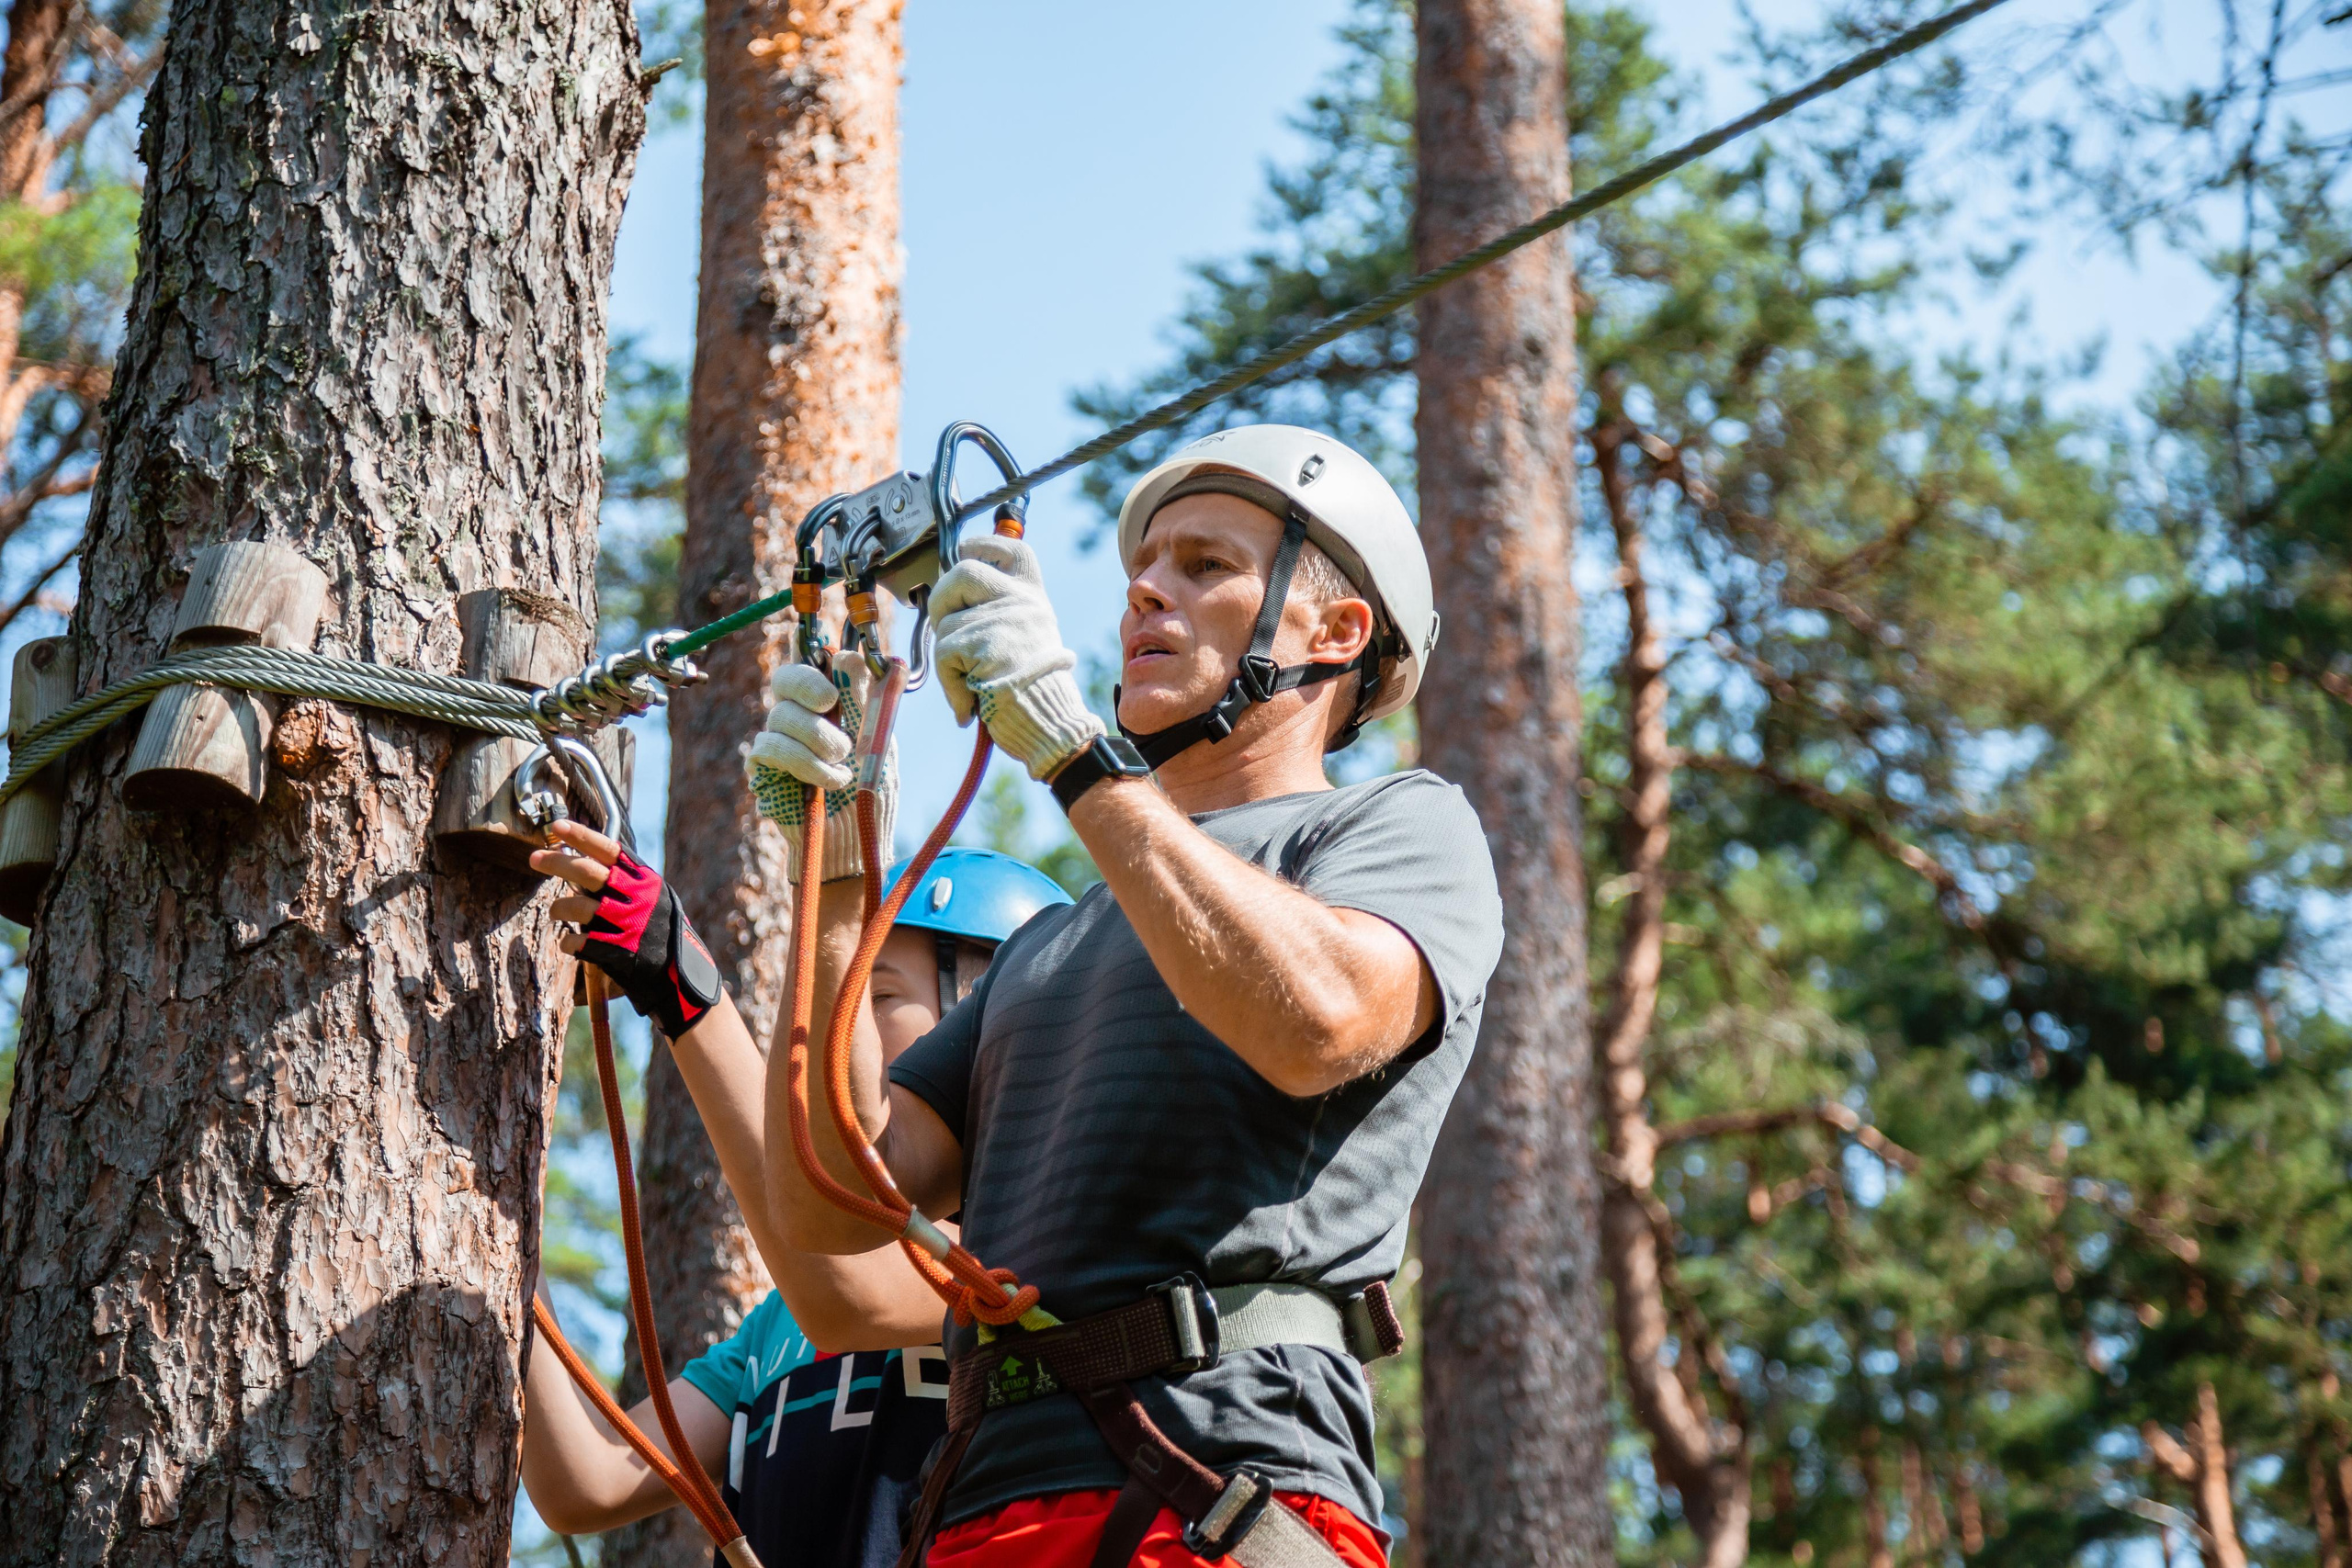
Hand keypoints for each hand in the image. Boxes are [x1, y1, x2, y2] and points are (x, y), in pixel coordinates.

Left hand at [533, 821, 722, 1039]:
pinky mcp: (617, 951)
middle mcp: (636, 898)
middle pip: (587, 872)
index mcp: (645, 881)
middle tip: (534, 859)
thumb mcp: (653, 898)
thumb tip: (582, 860)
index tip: (557, 825)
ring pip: (577, 906)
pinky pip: (578, 942)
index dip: (582, 835)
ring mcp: (626, 925)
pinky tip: (570, 944)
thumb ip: (625, 881)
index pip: (610, 849)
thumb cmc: (660, 932)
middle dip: (556, 862)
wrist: (679, 976)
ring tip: (556, 911)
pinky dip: (568, 942)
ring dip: (560, 907)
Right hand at [747, 660, 896, 881]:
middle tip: (830, 702)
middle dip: (808, 685)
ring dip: (818, 741)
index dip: (821, 662)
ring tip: (843, 770)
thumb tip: (854, 655)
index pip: (814, 664)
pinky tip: (827, 782)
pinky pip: (769, 747)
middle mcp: (801, 717)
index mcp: (832, 705)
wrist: (856, 843)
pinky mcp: (763, 767)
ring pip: (781, 715)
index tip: (842, 678)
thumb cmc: (871, 796)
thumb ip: (866, 700)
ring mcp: (779, 740)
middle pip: (785, 678)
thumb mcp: (878, 744)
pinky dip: (804, 763)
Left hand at [931, 535, 1105, 778]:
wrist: (1052, 724)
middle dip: (943, 600)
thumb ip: (1001, 614)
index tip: (965, 553)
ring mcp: (1005, 619)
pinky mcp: (986, 644)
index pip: (1010, 549)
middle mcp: (1023, 600)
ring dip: (947, 656)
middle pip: (962, 572)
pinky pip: (943, 653)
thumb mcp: (1028, 638)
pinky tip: (968, 699)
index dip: (982, 546)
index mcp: (1034, 597)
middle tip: (949, 632)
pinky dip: (949, 682)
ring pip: (946, 621)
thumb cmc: (1034, 691)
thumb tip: (953, 595)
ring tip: (972, 679)